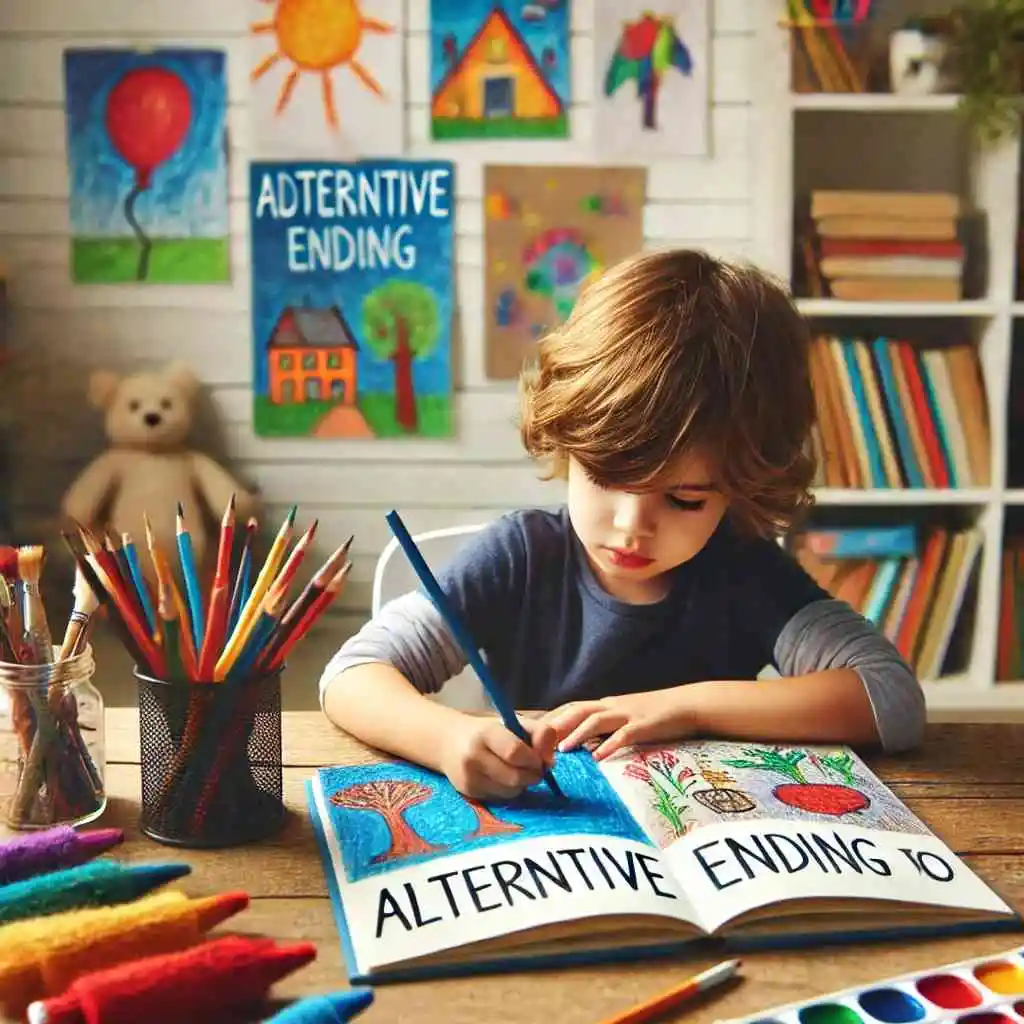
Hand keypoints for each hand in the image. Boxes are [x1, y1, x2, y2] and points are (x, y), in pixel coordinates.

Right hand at [439, 716, 557, 800]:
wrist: (447, 741)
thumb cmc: (488, 730)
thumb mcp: (512, 722)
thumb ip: (539, 732)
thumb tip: (551, 760)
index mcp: (486, 733)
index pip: (515, 752)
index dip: (534, 759)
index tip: (540, 758)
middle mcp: (473, 756)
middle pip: (515, 777)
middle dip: (532, 775)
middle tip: (535, 768)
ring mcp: (469, 777)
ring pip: (510, 791)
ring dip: (522, 784)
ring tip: (518, 770)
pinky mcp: (468, 792)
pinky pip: (500, 798)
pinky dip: (508, 790)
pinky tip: (503, 777)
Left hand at [542, 688, 697, 760]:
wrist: (686, 704)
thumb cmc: (653, 715)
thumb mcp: (623, 717)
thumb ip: (603, 728)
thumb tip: (579, 743)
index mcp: (606, 705)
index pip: (571, 708)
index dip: (551, 719)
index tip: (532, 733)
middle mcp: (612, 706)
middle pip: (578, 710)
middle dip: (557, 725)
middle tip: (538, 743)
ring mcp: (628, 714)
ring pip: (597, 720)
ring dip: (577, 733)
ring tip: (562, 750)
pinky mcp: (645, 725)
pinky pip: (625, 735)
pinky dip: (610, 745)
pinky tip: (599, 757)